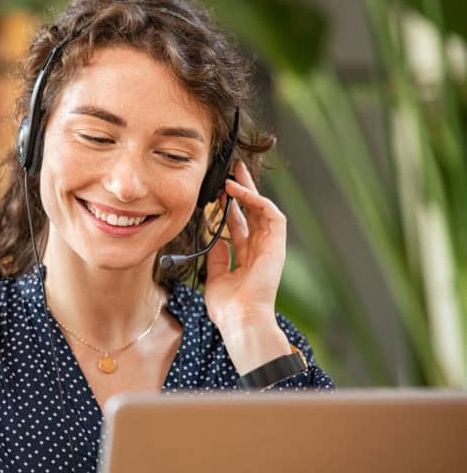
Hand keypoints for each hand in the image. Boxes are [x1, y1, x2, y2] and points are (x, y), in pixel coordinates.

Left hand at [203, 160, 290, 373]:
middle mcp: (260, 249)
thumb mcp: (216, 276)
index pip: (239, 224)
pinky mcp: (277, 245)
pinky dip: (256, 200)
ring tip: (234, 174)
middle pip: (252, 212)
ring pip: (263, 209)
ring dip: (250, 190)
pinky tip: (238, 191)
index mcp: (246, 258)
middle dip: (243, 190)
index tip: (217, 192)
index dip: (229, 207)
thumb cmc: (228, 307)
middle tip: (232, 170)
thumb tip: (214, 236)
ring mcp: (270, 247)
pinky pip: (271, 215)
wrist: (241, 320)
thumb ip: (217, 255)